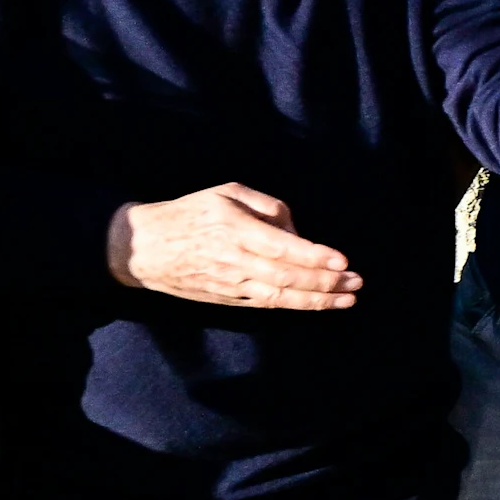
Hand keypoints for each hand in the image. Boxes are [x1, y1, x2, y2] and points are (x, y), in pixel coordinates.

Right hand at [107, 184, 359, 310]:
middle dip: (326, 282)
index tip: (341, 260)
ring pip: (279, 297)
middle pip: (286, 277)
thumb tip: (296, 229)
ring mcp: (229, 283)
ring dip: (317, 301)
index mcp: (233, 228)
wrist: (143, 248)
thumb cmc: (189, 213)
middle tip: (356, 281)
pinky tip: (317, 304)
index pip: (281, 247)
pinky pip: (265, 304)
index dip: (314, 257)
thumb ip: (265, 205)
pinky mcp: (226, 298)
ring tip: (347, 299)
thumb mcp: (225, 193)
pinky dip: (294, 306)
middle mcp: (233, 259)